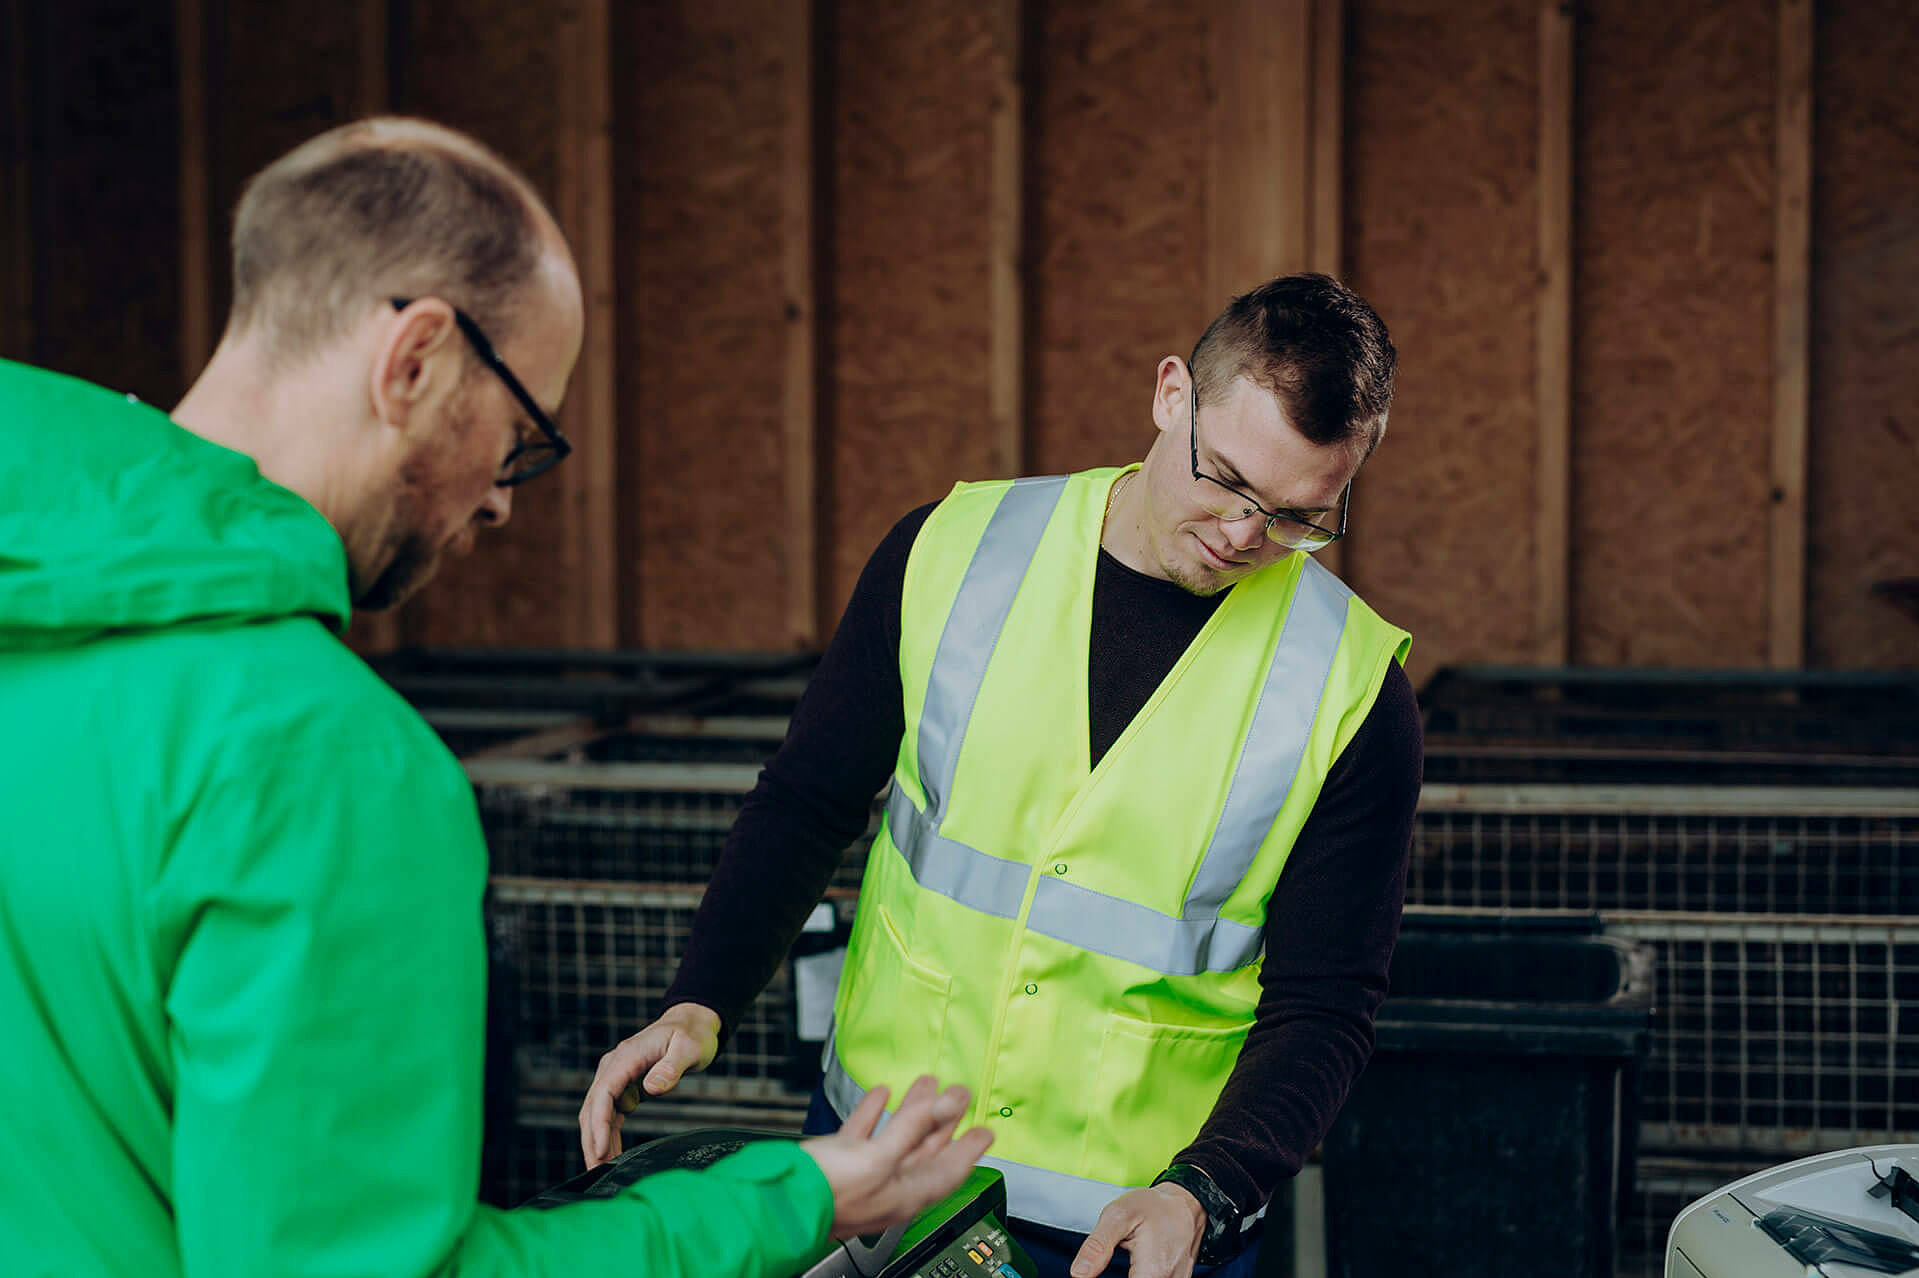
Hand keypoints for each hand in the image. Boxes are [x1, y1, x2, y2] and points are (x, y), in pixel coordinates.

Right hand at [577, 1002, 720, 1166]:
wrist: (692, 1024)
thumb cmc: (692, 1034)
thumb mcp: (689, 1048)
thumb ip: (671, 1067)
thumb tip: (651, 1088)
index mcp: (626, 1056)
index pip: (604, 1092)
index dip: (599, 1123)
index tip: (602, 1150)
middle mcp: (614, 1066)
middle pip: (593, 1107)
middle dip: (592, 1140)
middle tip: (596, 1172)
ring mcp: (616, 1076)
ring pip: (596, 1113)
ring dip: (597, 1141)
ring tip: (601, 1171)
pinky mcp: (623, 1086)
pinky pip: (610, 1114)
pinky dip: (608, 1135)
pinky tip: (612, 1155)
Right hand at [801, 1075, 994, 1239]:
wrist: (777, 1202)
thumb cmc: (828, 1194)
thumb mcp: (880, 1158)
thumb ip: (913, 1128)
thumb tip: (946, 1104)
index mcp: (905, 1194)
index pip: (950, 1170)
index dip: (970, 1149)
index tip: (987, 1131)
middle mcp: (888, 1185)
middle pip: (926, 1150)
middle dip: (943, 1120)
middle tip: (960, 1096)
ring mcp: (864, 1173)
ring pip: (897, 1137)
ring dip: (913, 1110)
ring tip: (926, 1083)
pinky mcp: (839, 1160)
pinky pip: (866, 1132)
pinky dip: (876, 1111)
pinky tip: (880, 1094)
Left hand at [1070, 1183, 1205, 1277]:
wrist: (1185, 1202)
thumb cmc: (1154, 1206)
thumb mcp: (1118, 1215)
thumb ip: (1097, 1247)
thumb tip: (1079, 1274)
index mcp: (1152, 1272)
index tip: (1091, 1274)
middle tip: (1101, 1265)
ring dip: (1129, 1277)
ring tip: (1129, 1262)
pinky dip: (1141, 1277)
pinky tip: (1136, 1268)